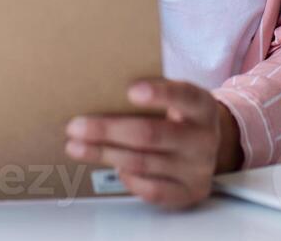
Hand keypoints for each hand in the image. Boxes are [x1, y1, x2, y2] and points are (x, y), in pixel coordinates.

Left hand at [65, 78, 243, 209]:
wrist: (204, 146)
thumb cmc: (177, 116)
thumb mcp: (174, 97)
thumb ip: (152, 92)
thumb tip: (102, 89)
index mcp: (202, 106)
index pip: (184, 96)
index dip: (159, 93)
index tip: (131, 90)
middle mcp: (204, 138)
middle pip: (150, 134)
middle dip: (108, 130)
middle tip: (76, 126)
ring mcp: (197, 169)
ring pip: (143, 163)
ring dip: (104, 154)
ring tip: (76, 146)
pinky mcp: (189, 192)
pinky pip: (150, 189)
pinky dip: (127, 177)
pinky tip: (111, 165)